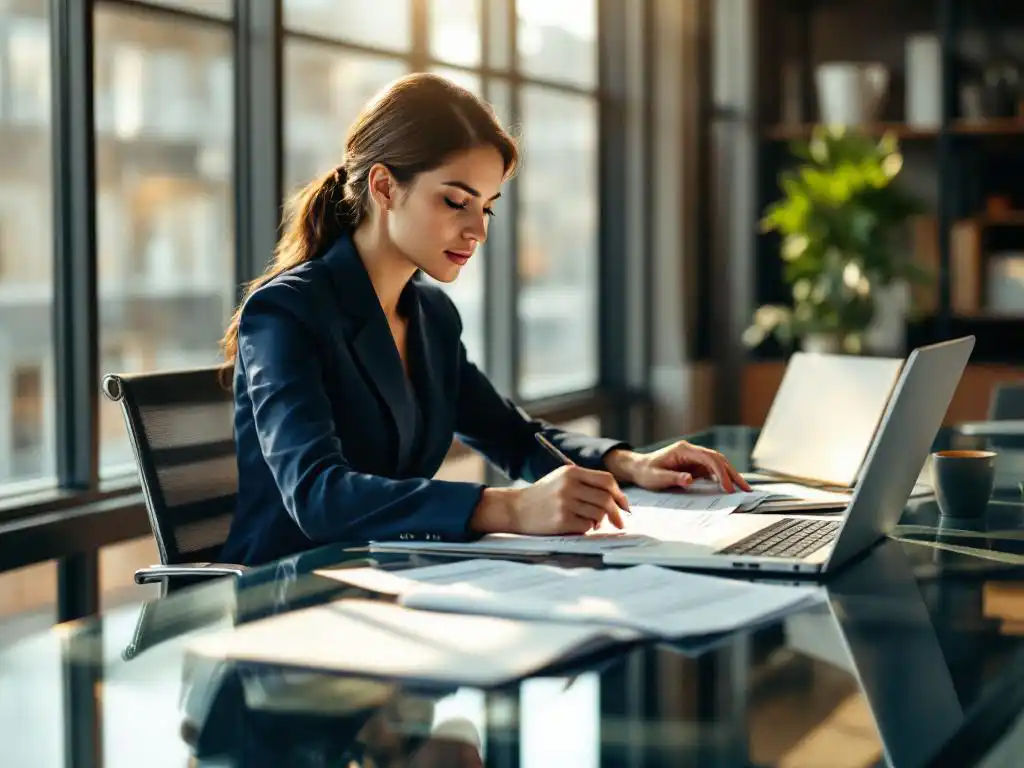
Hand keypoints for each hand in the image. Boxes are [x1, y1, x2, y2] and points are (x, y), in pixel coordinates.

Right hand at [470, 465, 627, 534]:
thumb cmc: (544, 495)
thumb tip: (618, 500)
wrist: (516, 509)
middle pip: (606, 499)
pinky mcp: (561, 520)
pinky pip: (586, 526)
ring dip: (599, 521)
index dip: (619, 494)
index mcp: (572, 472)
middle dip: (617, 513)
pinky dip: (587, 528)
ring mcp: (565, 503)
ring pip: (598, 514)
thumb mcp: (562, 479)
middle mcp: (569, 486)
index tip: (624, 505)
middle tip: (620, 522)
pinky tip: (577, 526)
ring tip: (591, 522)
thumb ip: (587, 483)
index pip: (607, 480)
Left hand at [605, 443, 751, 492]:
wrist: (639, 468)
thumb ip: (673, 478)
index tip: (726, 487)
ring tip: (744, 489)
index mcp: (684, 450)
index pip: (709, 458)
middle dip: (733, 473)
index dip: (721, 472)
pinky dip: (723, 478)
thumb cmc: (646, 472)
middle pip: (718, 459)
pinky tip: (731, 487)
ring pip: (719, 464)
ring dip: (731, 475)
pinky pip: (713, 470)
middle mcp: (692, 451)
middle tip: (745, 488)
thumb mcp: (656, 477)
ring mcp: (695, 458)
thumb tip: (690, 479)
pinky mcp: (695, 465)